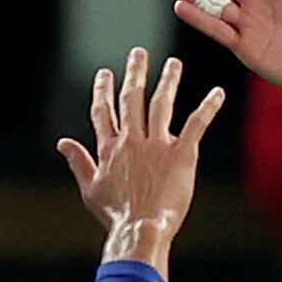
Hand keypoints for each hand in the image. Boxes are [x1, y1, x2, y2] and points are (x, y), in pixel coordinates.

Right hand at [57, 47, 225, 269]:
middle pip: (131, 98)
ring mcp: (156, 145)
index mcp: (109, 148)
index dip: (103, 90)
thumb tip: (62, 142)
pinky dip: (208, 107)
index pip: (103, 111)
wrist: (140, 229)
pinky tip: (218, 93)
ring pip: (161, 104)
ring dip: (168, 80)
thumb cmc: (116, 216)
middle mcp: (131, 140)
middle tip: (139, 53)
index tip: (105, 74)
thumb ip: (79, 162)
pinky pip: (196, 124)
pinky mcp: (181, 154)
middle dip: (134, 73)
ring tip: (174, 63)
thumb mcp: (90, 189)